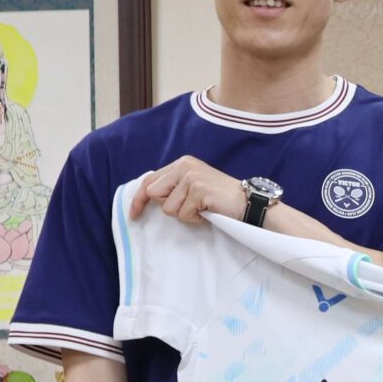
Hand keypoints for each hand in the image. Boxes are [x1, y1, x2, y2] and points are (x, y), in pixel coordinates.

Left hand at [128, 156, 246, 224]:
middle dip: (169, 206)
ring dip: (184, 214)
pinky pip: (184, 214)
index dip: (139, 199)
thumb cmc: (220, 197)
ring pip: (169, 208)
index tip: (134, 214)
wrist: (248, 202)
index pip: (149, 180)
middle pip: (155, 194)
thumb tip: (148, 197)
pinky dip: (195, 219)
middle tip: (188, 208)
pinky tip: (208, 212)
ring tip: (202, 209)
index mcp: (181, 163)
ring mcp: (191, 178)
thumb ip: (174, 185)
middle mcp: (184, 166)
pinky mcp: (199, 191)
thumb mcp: (194, 184)